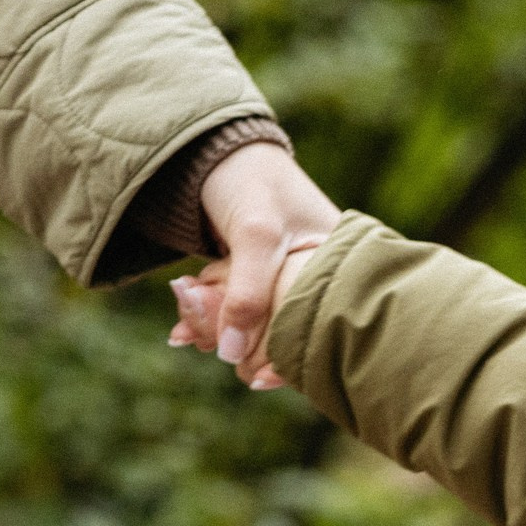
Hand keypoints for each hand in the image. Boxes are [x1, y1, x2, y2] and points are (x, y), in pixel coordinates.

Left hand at [165, 140, 338, 387]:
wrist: (215, 149)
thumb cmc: (253, 181)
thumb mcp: (255, 233)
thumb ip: (247, 295)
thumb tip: (232, 356)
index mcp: (343, 273)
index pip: (324, 338)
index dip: (290, 363)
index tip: (253, 376)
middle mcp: (321, 286)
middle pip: (286, 341)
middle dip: (240, 348)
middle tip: (194, 339)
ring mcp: (288, 288)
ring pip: (257, 335)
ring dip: (218, 337)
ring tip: (182, 330)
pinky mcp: (260, 289)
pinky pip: (239, 321)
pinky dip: (210, 325)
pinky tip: (182, 329)